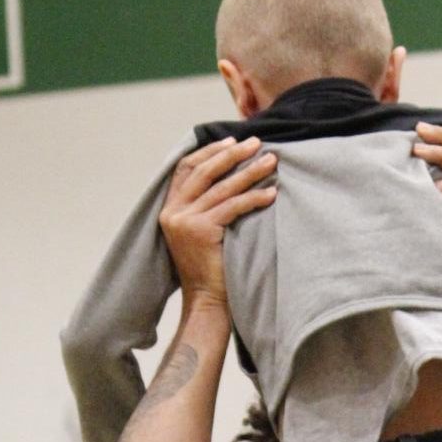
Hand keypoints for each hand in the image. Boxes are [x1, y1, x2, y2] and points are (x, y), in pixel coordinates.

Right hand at [158, 137, 277, 307]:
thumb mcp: (200, 231)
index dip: (210, 151)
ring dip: (250, 172)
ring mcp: (185, 220)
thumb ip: (204, 205)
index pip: (186, 167)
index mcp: (169, 208)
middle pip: (204, 171)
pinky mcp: (201, 230)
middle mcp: (173, 211)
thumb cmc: (210, 268)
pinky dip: (255, 198)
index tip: (233, 141)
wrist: (206, 300)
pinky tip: (271, 194)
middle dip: (232, 154)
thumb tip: (231, 175)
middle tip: (257, 143)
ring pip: (222, 187)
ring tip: (271, 162)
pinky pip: (233, 206)